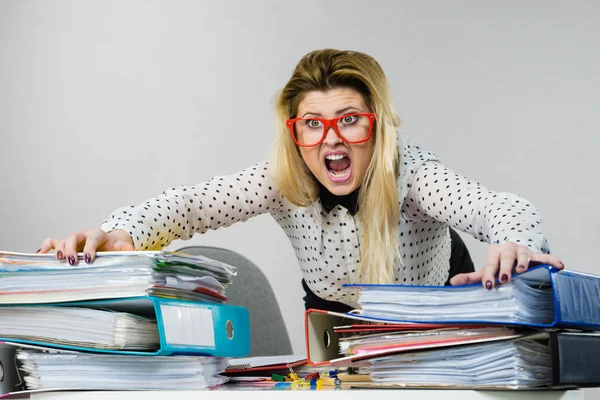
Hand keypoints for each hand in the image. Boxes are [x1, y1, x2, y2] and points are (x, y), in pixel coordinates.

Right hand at [38, 228, 133, 265]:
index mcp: (96, 234)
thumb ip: (125, 248)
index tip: (89, 259)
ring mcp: (72, 239)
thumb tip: (132, 250)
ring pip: (62, 240)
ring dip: (58, 248)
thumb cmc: (109, 244)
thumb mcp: (118, 246)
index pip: (92, 239)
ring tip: (58, 259)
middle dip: (71, 249)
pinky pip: (51, 242)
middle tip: (72, 261)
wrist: (103, 240)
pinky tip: (40, 255)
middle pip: (73, 237)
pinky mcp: (64, 243)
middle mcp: (82, 235)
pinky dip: (45, 247)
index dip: (90, 248)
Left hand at [449, 241, 563, 288]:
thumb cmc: (499, 265)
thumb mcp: (486, 269)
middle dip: (505, 267)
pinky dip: (552, 260)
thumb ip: (471, 277)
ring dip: (523, 261)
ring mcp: (523, 251)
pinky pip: (545, 256)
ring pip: (523, 254)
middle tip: (505, 278)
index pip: (490, 263)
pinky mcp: (537, 255)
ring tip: (523, 270)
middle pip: (506, 256)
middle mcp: (508, 249)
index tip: (488, 285)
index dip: (489, 274)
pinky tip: (558, 265)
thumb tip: (452, 282)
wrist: (514, 251)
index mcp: (494, 253)